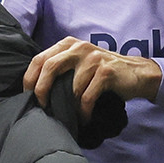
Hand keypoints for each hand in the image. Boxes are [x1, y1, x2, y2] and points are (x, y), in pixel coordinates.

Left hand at [24, 36, 161, 120]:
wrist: (136, 73)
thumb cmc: (101, 72)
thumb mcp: (79, 62)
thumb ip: (59, 66)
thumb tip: (33, 88)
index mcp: (68, 44)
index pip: (40, 58)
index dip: (29, 78)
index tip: (27, 95)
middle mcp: (79, 47)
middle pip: (50, 66)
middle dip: (41, 90)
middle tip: (42, 106)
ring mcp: (94, 58)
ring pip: (71, 86)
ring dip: (69, 106)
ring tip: (71, 116)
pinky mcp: (106, 72)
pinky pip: (87, 96)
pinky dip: (83, 111)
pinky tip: (84, 118)